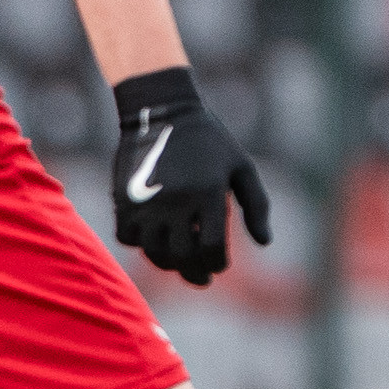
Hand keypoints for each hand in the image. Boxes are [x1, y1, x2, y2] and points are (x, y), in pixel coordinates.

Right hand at [110, 66, 269, 286]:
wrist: (161, 111)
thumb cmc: (208, 141)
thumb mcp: (241, 167)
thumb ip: (256, 205)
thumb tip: (265, 243)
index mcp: (209, 194)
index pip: (212, 249)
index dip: (216, 265)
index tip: (219, 266)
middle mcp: (177, 200)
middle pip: (183, 257)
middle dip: (195, 273)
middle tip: (202, 278)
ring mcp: (147, 201)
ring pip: (154, 252)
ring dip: (169, 263)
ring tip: (179, 262)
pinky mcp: (124, 199)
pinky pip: (128, 238)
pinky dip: (141, 244)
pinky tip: (155, 240)